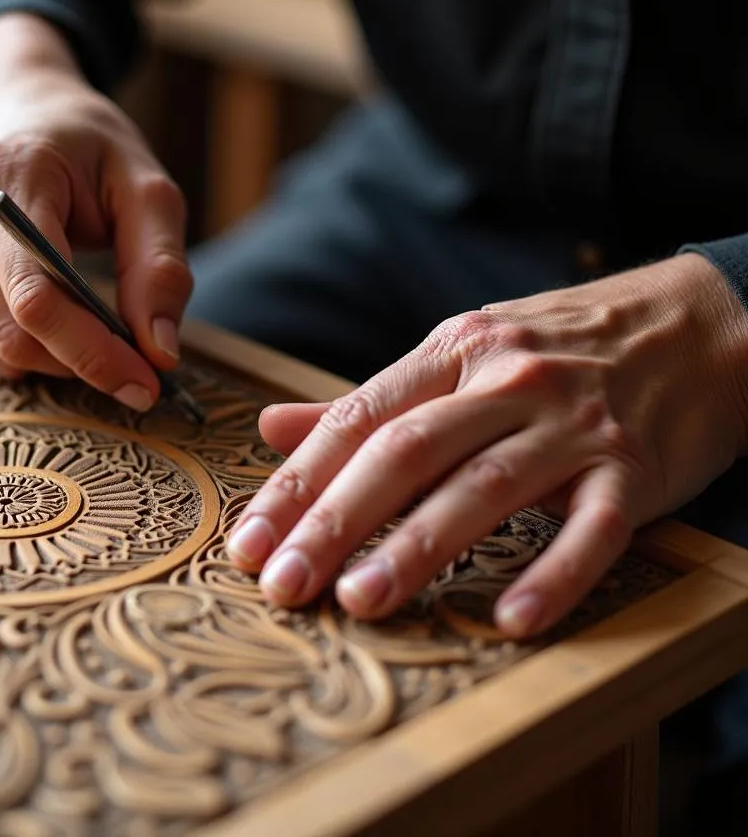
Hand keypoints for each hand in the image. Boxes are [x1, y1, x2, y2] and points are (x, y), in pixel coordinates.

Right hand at [0, 14, 190, 409]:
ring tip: (98, 325)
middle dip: (86, 363)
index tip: (147, 384)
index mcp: (4, 175)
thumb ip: (159, 266)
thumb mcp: (145, 185)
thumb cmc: (84, 149)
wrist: (7, 112)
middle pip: (15, 333)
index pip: (37, 294)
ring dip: (60, 361)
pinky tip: (51, 315)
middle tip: (140, 365)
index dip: (93, 352)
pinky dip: (27, 352)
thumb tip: (161, 352)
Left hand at [227, 254, 747, 636]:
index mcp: (452, 352)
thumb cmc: (559, 348)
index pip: (358, 419)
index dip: (297, 483)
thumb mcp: (460, 354)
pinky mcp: (634, 467)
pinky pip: (592, 526)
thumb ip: (369, 401)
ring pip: (483, 487)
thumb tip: (272, 426)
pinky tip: (512, 622)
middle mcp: (504, 381)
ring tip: (358, 601)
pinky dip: (554, 573)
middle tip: (283, 585)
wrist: (695, 324)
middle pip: (406, 452)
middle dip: (335, 520)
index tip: (249, 541)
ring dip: (418, 547)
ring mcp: (571, 423)